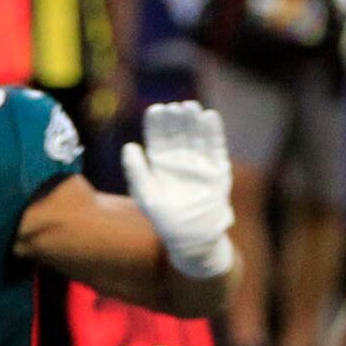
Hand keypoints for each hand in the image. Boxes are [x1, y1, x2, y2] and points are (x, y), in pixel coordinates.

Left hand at [121, 101, 235, 279]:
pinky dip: (213, 131)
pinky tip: (209, 116)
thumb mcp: (147, 197)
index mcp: (160, 164)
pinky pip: (215, 145)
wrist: (194, 238)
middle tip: (174, 107)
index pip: (158, 138)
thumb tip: (128, 146)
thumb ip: (136, 172)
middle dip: (176, 118)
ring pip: (196, 135)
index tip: (155, 110)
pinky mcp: (216, 168)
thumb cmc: (166, 221)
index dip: (156, 124)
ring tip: (190, 107)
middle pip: (177, 132)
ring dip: (193, 120)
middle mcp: (179, 160)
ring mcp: (199, 162)